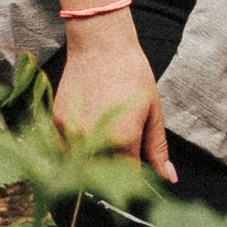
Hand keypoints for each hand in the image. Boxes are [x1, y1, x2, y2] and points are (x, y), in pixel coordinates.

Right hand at [52, 33, 175, 178]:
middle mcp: (93, 142)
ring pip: (82, 167)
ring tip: (106, 138)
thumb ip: (157, 149)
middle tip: (122, 154)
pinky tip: (90, 128)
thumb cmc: (132, 74)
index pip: (129, 180)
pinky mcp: (57, 124)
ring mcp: (71, 134)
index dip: (136, 182)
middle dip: (114, 176)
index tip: (140, 177)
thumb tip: (169, 178)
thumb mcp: (152, 111)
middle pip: (103, 179)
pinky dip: (77, 149)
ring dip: (94, 165)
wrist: (100, 44)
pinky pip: (66, 150)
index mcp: (123, 140)